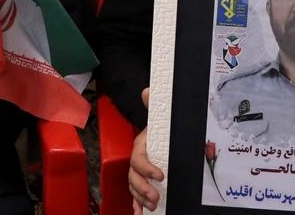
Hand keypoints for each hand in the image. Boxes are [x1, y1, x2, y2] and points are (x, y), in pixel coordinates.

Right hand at [128, 88, 163, 213]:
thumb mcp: (160, 116)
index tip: (160, 175)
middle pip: (133, 176)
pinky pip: (135, 194)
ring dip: (140, 197)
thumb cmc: (160, 126)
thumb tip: (148, 90)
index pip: (138, 158)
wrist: (160, 133)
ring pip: (133, 186)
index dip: (146, 167)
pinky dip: (136, 204)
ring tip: (153, 205)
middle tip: (155, 196)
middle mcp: (137, 159)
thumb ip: (155, 104)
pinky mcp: (143, 179)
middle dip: (142, 188)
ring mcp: (138, 171)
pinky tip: (141, 212)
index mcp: (141, 145)